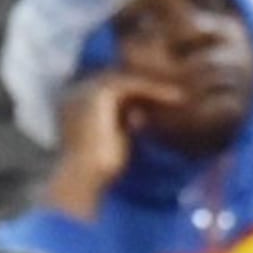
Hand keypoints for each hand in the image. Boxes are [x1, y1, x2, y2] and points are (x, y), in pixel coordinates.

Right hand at [39, 72, 185, 223]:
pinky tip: (176, 98)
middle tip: (175, 93)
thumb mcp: (113, 136)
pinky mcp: (98, 94)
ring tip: (180, 96)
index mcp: (72, 101)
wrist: (83, 175)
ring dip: (155, 86)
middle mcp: (73, 91)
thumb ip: (122, 119)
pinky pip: (133, 84)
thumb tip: (141, 111)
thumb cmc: (98, 165)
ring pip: (127, 79)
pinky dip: (155, 90)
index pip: (109, 86)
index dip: (137, 91)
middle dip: (147, 85)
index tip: (163, 100)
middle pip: (118, 77)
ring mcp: (83, 90)